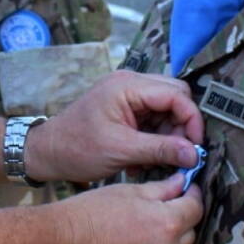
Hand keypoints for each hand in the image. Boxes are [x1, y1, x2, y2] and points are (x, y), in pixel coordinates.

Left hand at [27, 70, 202, 183]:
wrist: (48, 152)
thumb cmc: (77, 149)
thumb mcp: (121, 151)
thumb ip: (160, 149)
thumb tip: (194, 155)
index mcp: (127, 86)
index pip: (176, 94)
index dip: (192, 119)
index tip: (196, 147)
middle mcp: (130, 84)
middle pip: (175, 97)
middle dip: (182, 126)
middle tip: (181, 153)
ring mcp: (128, 95)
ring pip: (167, 109)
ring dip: (169, 134)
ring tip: (159, 160)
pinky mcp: (126, 109)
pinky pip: (154, 118)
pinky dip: (156, 138)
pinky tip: (146, 158)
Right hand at [47, 175, 203, 243]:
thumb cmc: (87, 214)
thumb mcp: (126, 192)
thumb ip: (161, 190)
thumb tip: (182, 183)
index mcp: (166, 225)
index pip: (196, 209)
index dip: (192, 196)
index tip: (186, 190)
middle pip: (187, 236)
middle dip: (178, 222)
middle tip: (159, 211)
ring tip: (135, 233)